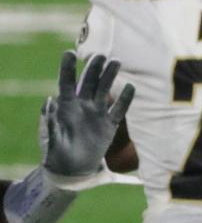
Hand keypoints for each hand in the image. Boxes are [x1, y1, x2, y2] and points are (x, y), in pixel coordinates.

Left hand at [42, 52, 134, 181]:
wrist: (72, 170)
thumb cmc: (56, 154)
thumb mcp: (50, 139)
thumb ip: (50, 121)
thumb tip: (49, 101)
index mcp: (65, 106)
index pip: (66, 82)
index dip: (67, 68)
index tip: (70, 52)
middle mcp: (82, 106)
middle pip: (88, 82)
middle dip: (94, 68)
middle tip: (101, 55)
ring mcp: (96, 114)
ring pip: (104, 91)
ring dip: (109, 77)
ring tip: (116, 62)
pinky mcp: (109, 126)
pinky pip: (119, 110)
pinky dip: (125, 100)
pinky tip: (131, 88)